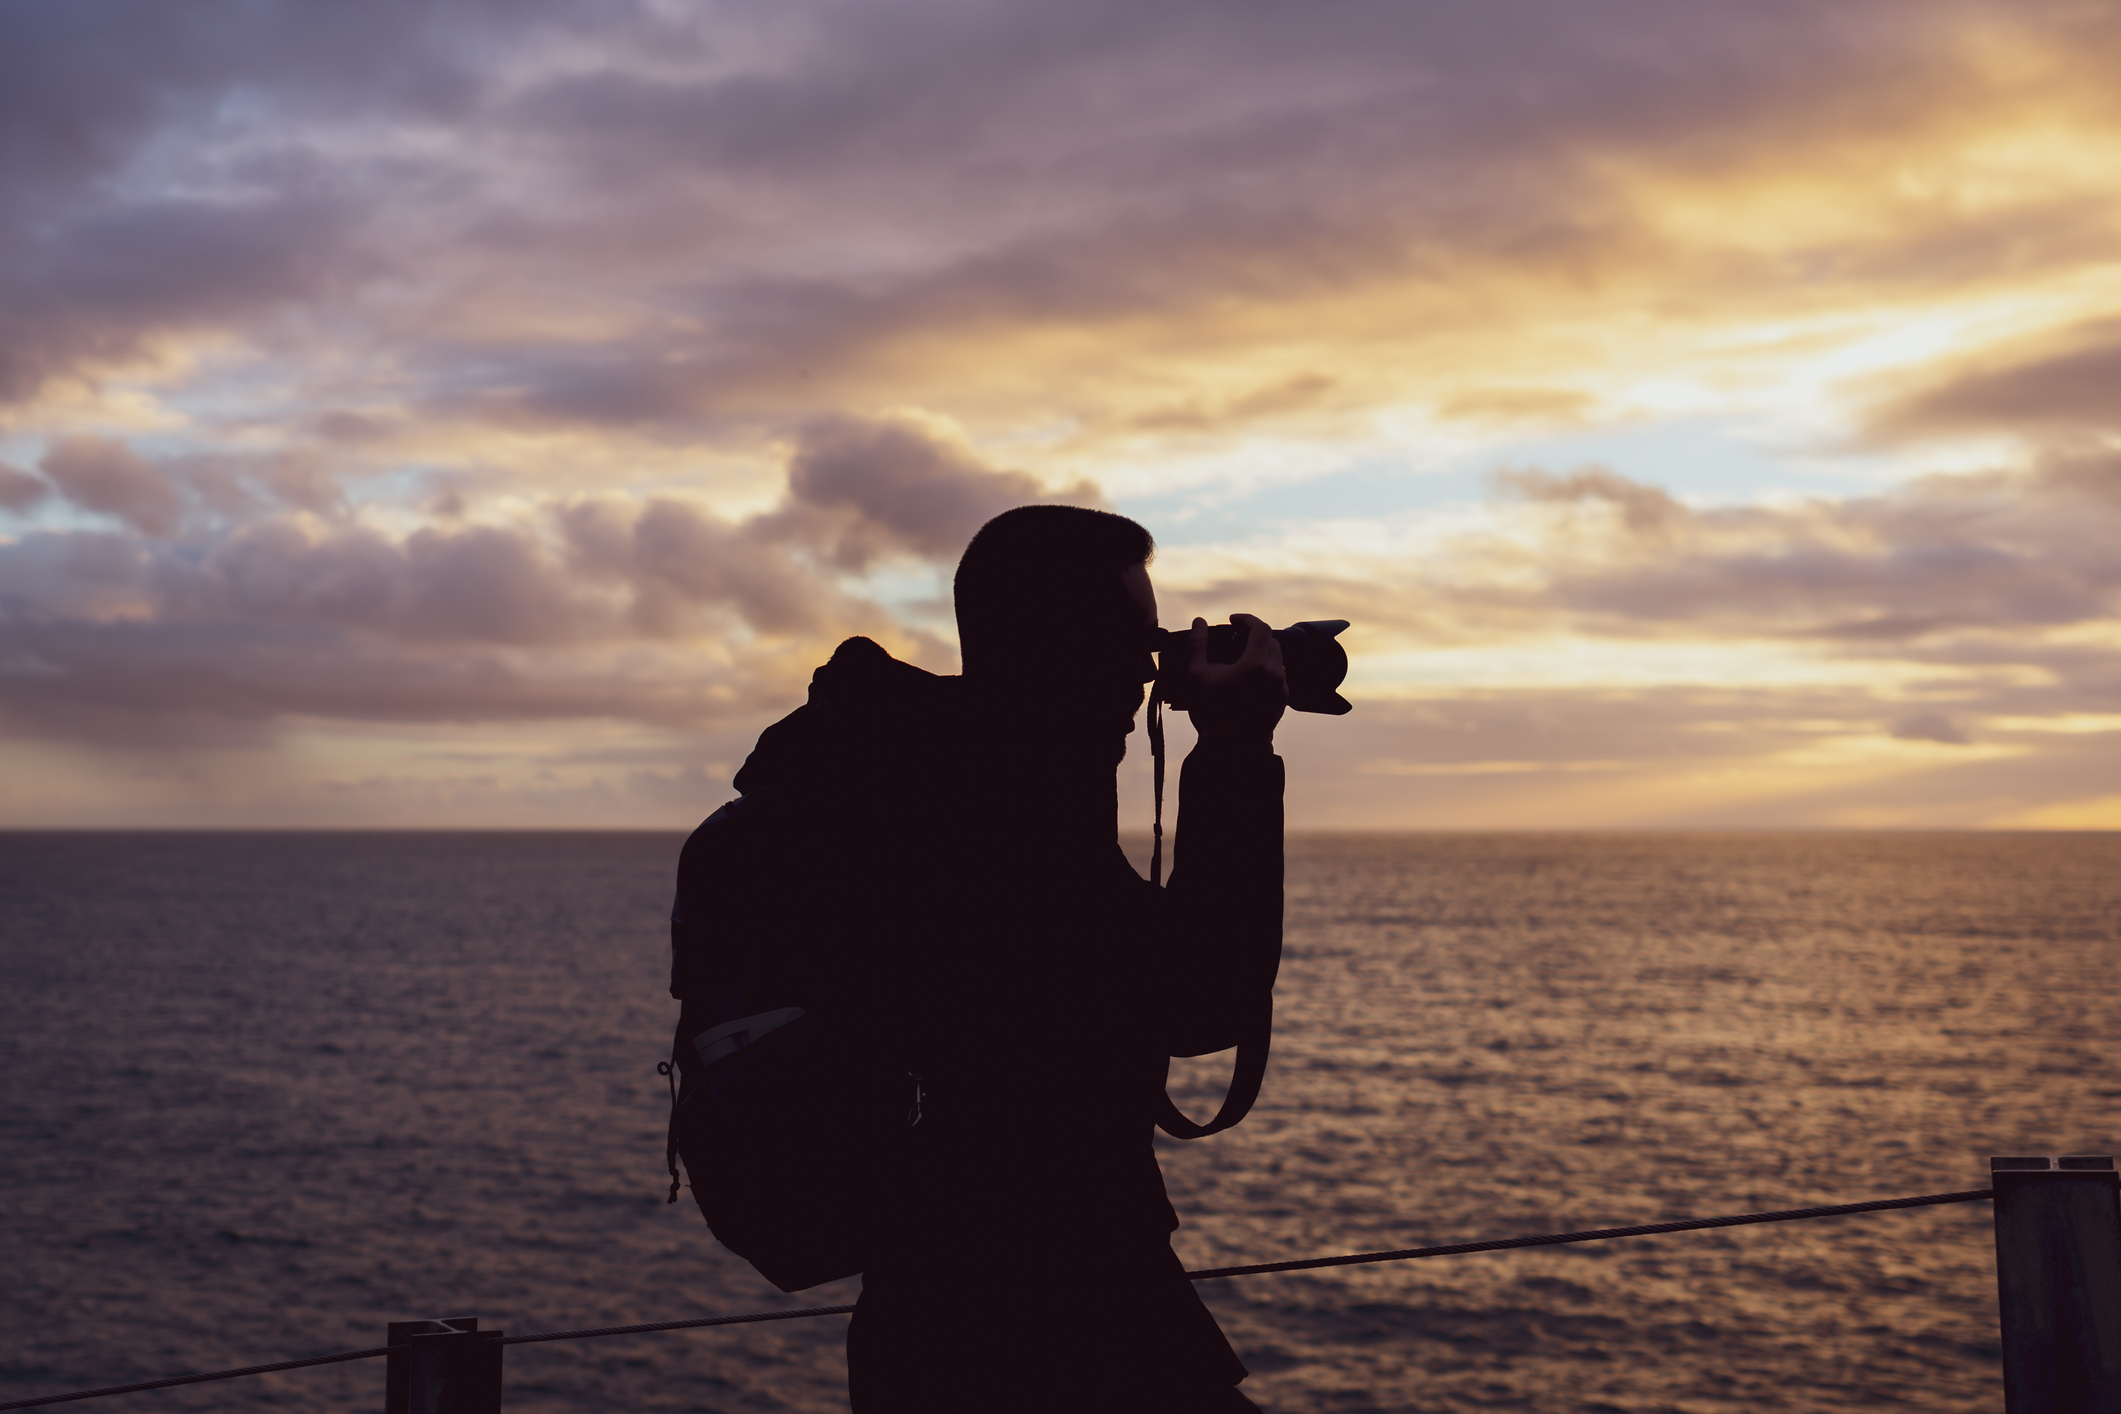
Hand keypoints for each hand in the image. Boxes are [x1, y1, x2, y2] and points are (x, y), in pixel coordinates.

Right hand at [1184, 614, 1286, 742]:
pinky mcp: (1282, 702)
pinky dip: (1265, 671)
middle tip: (1236, 637)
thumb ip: (1197, 644)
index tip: (1233, 620)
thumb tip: (1199, 622)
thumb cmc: (1210, 713)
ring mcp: (1281, 689)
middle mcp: (1275, 674)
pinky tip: (1247, 679)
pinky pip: (1277, 677)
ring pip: (1276, 660)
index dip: (1246, 619)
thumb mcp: (1196, 675)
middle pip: (1271, 642)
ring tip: (1241, 658)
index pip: (1260, 628)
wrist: (1230, 750)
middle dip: (1254, 635)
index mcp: (1256, 665)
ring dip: (1261, 653)